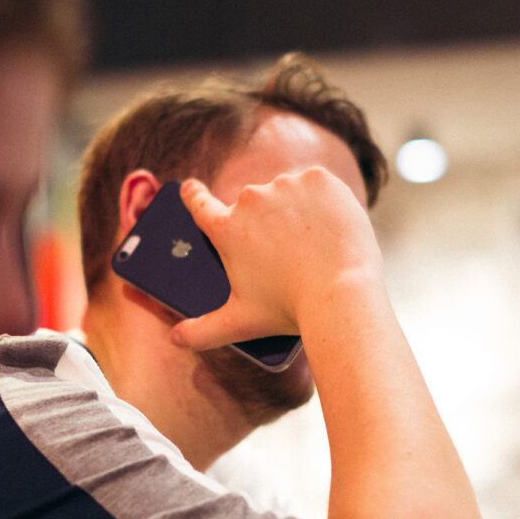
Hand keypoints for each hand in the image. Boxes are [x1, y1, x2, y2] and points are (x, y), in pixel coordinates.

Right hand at [171, 167, 384, 349]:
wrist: (343, 295)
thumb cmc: (289, 310)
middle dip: (265, 222)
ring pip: (286, 192)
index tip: (192, 189)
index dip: (194, 196)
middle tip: (284, 252)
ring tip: (311, 242)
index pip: (199, 203)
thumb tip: (176, 339)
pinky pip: (317, 185)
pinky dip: (323, 201)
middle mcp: (251, 199)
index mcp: (227, 229)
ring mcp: (286, 185)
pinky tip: (329, 224)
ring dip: (294, 208)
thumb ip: (202, 332)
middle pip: (253, 204)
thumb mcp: (241, 323)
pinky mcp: (319, 179)